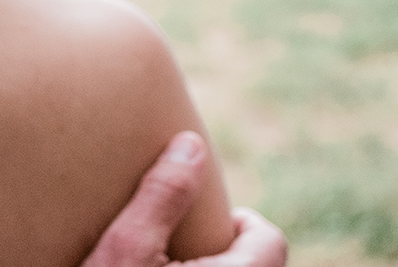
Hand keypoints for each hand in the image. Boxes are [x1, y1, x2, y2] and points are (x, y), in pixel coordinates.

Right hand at [80, 132, 288, 266]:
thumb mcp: (127, 247)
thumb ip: (163, 195)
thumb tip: (190, 143)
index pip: (271, 241)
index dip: (243, 222)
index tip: (205, 216)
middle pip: (256, 262)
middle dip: (222, 245)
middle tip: (180, 239)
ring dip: (209, 264)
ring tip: (169, 257)